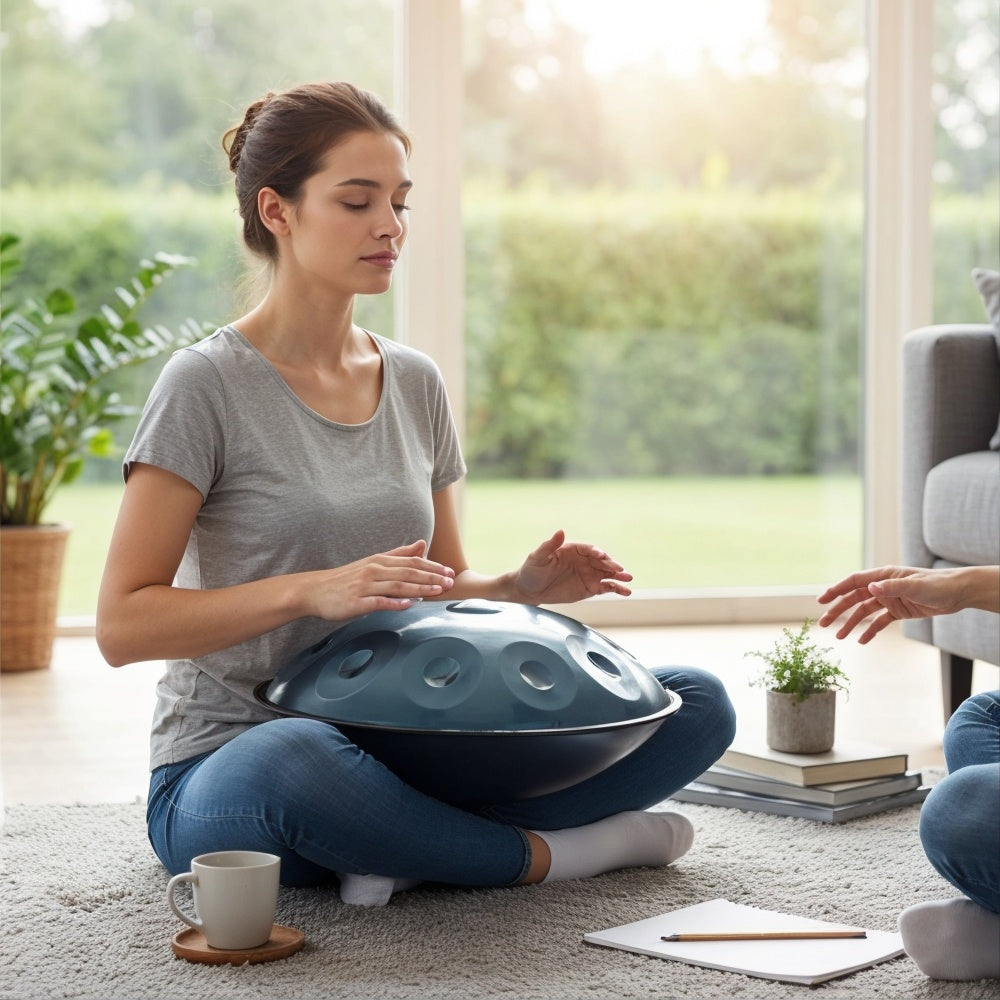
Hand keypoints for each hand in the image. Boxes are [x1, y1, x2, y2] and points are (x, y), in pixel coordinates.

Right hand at [302, 541, 454, 619]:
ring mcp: (365, 586)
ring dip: (419, 589)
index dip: (432, 567)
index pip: (411, 562)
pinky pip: (378, 602)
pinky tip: (409, 605)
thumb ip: (399, 554)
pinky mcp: (356, 602)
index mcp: (380, 561)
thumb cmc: (347, 578)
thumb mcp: (373, 562)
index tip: (449, 572)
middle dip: (431, 577)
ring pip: (397, 586)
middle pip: (408, 573)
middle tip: (450, 582)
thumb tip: (422, 544)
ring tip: (437, 592)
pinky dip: (394, 603)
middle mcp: (374, 570)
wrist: (315, 591)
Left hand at [511, 529, 632, 604]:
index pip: (588, 549)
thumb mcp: (537, 557)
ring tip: (629, 579)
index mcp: (573, 549)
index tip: (601, 555)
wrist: (529, 590)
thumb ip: (549, 545)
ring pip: (607, 574)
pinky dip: (616, 589)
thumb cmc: (531, 570)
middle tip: (621, 569)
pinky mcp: (590, 588)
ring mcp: (588, 574)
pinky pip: (606, 588)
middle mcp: (584, 561)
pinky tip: (626, 591)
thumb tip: (560, 531)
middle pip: (601, 561)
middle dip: (611, 564)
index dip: (596, 552)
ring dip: (619, 576)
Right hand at [816, 565, 968, 642]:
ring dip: (851, 623)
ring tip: (839, 636)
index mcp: (883, 576)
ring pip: (864, 612)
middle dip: (837, 610)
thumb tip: (870, 588)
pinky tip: (862, 641)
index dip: (836, 590)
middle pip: (854, 599)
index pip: (854, 582)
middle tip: (823, 623)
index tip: (822, 600)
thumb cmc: (938, 584)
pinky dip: (870, 631)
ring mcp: (890, 599)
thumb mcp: (915, 586)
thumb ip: (892, 587)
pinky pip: (879, 622)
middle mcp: (883, 587)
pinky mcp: (898, 611)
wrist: (958, 592)